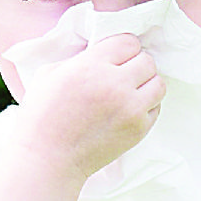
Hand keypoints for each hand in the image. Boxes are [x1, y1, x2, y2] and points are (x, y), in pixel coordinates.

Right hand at [12, 33, 165, 181]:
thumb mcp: (49, 73)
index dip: (123, 47)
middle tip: (123, 73)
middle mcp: (115, 84)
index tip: (116, 55)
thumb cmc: (42, 116)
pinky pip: (156, 107)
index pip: (128, 42)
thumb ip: (79, 58)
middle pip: (147, 60)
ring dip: (146, 83)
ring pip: (158, 83)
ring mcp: (130, 108)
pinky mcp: (138, 129)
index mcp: (91, 66)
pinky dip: (146, 105)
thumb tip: (101, 52)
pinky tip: (129, 108)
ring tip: (131, 89)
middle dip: (135, 64)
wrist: (48, 158)